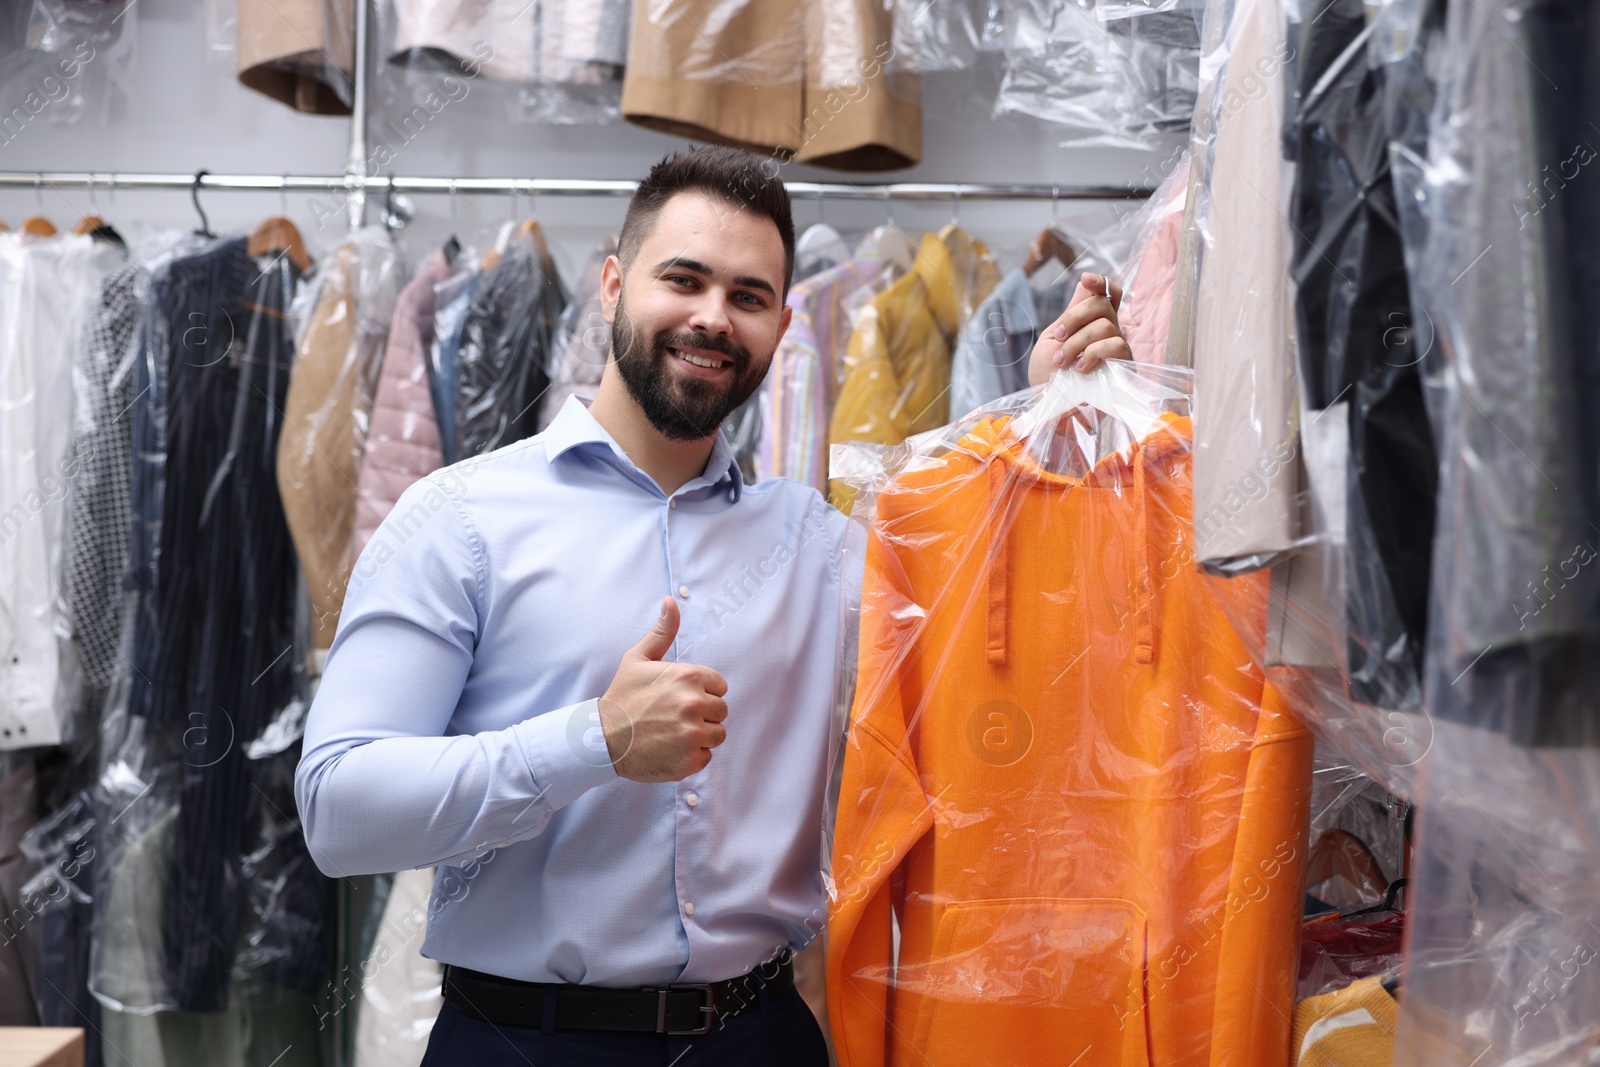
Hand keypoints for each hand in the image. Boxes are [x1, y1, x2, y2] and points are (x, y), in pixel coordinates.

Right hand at [598, 597, 728, 782]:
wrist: (601, 739)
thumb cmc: (622, 698)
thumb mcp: (638, 659)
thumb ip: (662, 631)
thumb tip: (671, 601)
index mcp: (690, 677)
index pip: (720, 687)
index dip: (701, 693)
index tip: (678, 699)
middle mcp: (695, 704)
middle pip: (720, 711)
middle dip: (702, 715)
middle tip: (673, 717)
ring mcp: (693, 733)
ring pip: (717, 735)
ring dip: (699, 736)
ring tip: (672, 733)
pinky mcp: (690, 760)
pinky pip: (707, 756)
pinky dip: (691, 756)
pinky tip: (670, 749)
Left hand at [1027, 272, 1130, 387]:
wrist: (1051, 410)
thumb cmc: (1048, 379)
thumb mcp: (1051, 341)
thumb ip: (1069, 314)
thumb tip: (1085, 282)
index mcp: (1090, 324)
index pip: (1108, 294)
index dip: (1101, 282)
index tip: (1086, 279)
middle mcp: (1108, 333)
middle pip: (1103, 303)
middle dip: (1075, 316)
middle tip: (1059, 338)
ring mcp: (1117, 350)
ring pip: (1106, 325)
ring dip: (1078, 342)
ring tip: (1063, 363)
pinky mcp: (1123, 368)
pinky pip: (1116, 344)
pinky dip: (1093, 353)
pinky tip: (1081, 369)